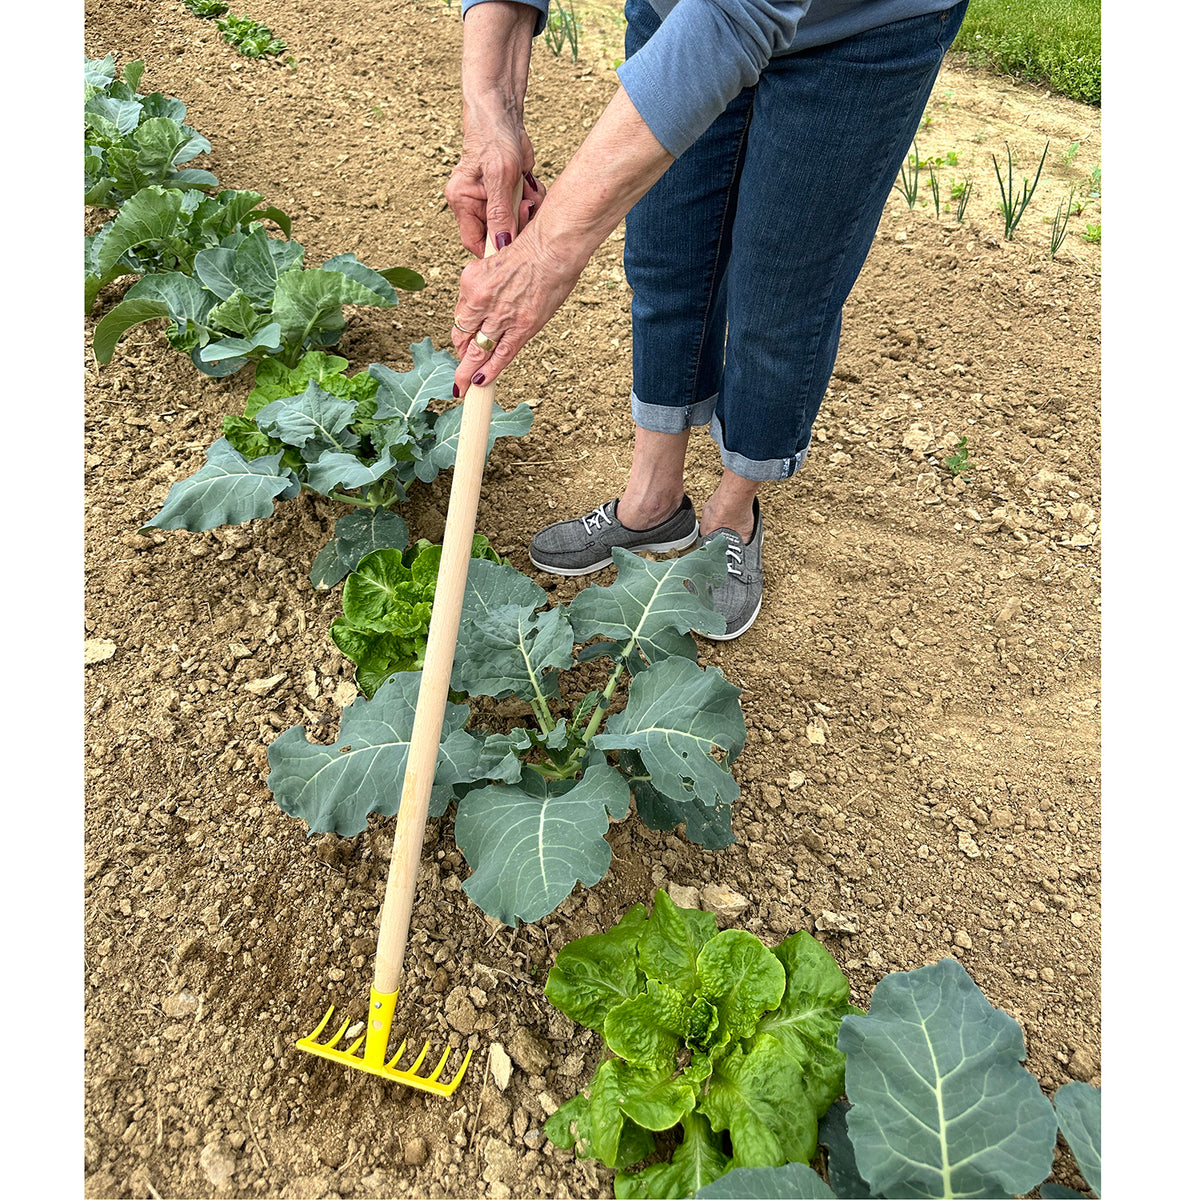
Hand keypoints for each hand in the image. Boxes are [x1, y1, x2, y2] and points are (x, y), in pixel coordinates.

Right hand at [445, 130, 545, 258]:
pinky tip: (531, 185)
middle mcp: (475, 204)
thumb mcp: (498, 176)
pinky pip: (525, 208)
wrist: (503, 113)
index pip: (476, 242)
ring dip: (529, 210)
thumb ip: (500, 213)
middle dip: (518, 224)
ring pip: (516, 223)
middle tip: (528, 206)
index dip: (496, 249)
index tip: (516, 245)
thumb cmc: (493, 137)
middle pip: (500, 235)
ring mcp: (494, 200)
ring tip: (529, 191)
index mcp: (463, 202)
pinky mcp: (510, 194)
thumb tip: (501, 245)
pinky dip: (533, 199)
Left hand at [450, 225, 584, 394]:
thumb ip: (489, 285)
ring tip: (462, 385)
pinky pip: (501, 354)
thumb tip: (491, 304)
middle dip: (461, 355)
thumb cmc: (532, 249)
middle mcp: (481, 299)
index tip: (461, 343)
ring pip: (478, 349)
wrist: (552, 246)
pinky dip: (489, 370)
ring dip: (468, 369)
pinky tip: (479, 381)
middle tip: (457, 372)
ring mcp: (500, 315)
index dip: (461, 332)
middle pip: (464, 335)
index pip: (461, 315)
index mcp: (471, 280)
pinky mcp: (521, 327)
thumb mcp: (496, 262)